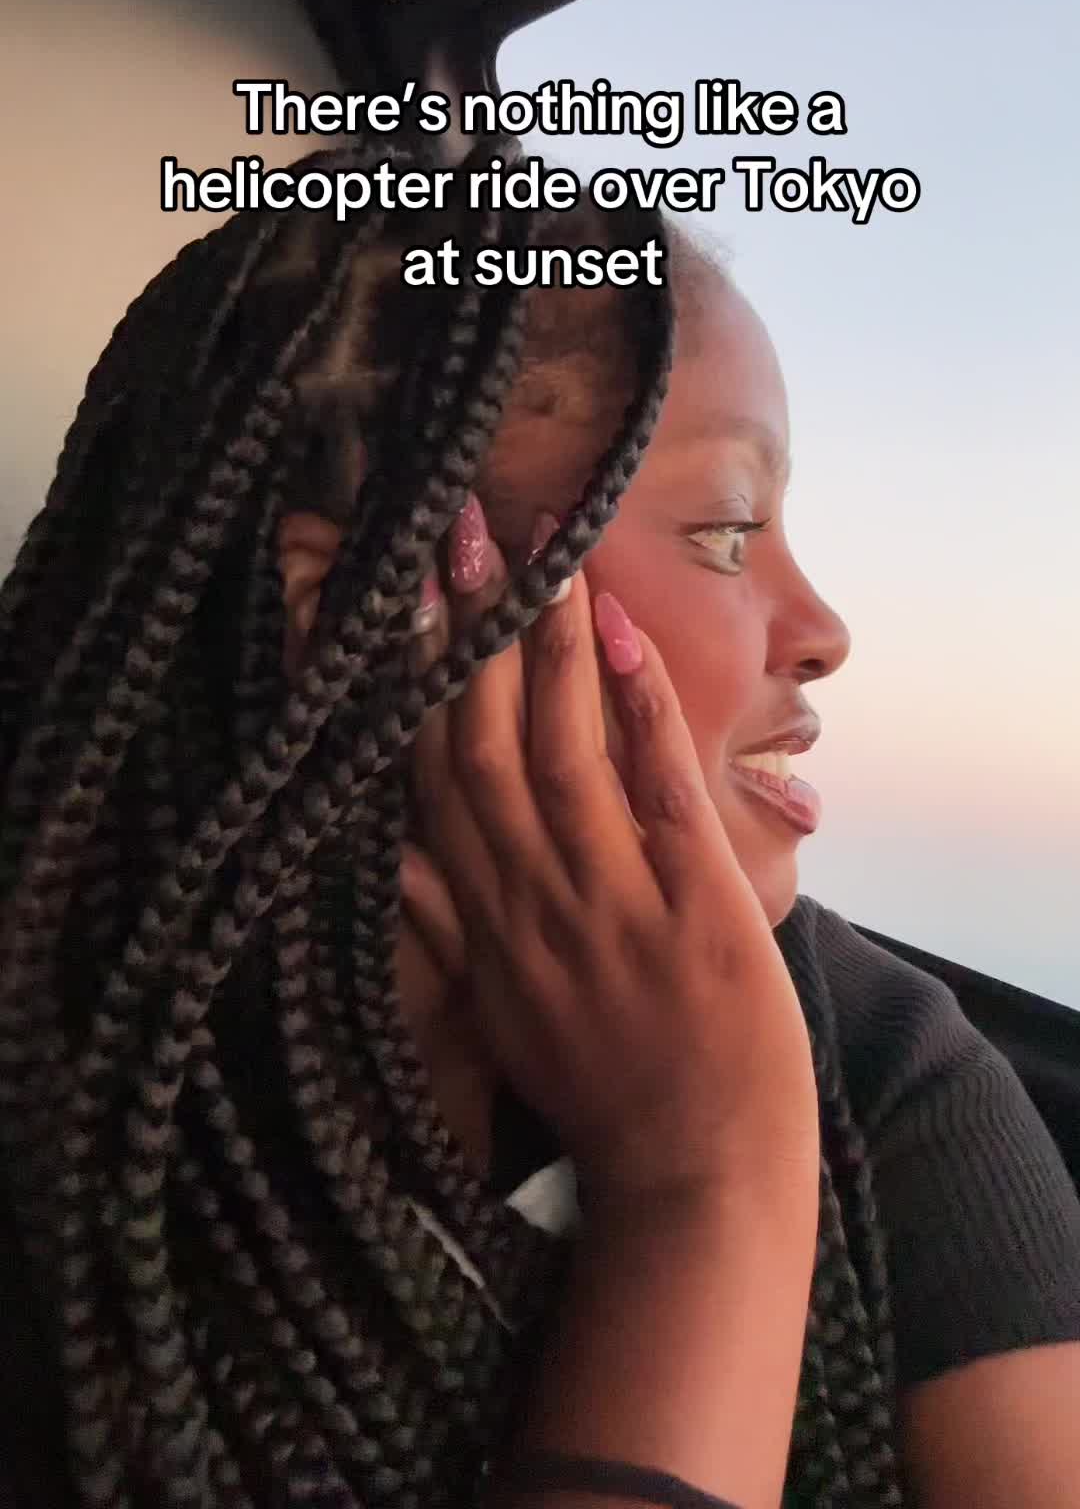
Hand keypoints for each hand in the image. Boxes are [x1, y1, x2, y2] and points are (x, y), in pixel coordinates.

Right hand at [406, 500, 819, 1218]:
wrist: (697, 1176)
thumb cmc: (602, 1086)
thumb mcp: (496, 1008)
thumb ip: (441, 926)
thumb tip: (383, 852)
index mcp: (484, 918)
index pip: (429, 776)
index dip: (411, 680)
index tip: (399, 590)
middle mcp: (531, 898)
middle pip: (480, 744)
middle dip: (468, 633)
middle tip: (454, 527)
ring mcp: (611, 900)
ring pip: (560, 751)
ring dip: (545, 646)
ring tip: (537, 550)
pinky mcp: (693, 905)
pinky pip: (656, 790)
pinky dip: (638, 709)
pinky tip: (621, 634)